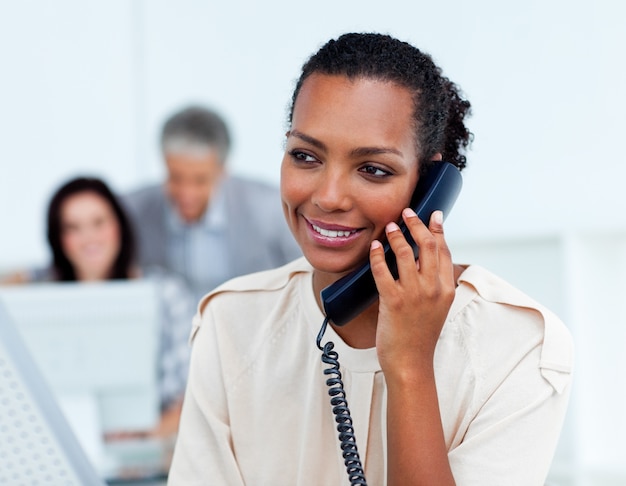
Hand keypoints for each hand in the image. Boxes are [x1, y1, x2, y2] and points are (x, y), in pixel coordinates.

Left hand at [370, 208, 455, 378]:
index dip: (438, 230)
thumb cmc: (420, 336)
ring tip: (389, 226)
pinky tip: (374, 247)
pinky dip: (377, 255)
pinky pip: (383, 271)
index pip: (445, 251)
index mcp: (447, 289)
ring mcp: (414, 295)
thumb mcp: (436, 308)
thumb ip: (433, 284)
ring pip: (406, 253)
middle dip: (417, 224)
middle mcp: (433, 289)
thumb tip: (421, 260)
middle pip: (428, 246)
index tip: (433, 214)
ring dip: (396, 235)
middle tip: (407, 212)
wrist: (411, 363)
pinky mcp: (394, 301)